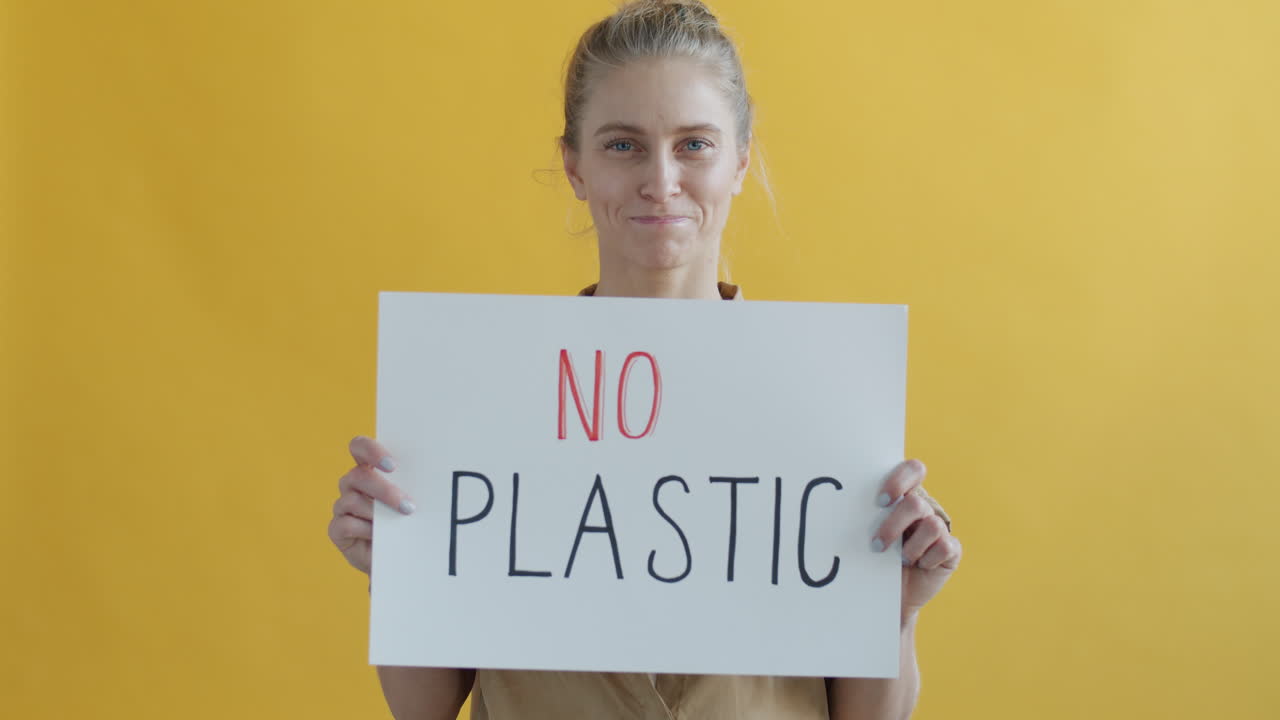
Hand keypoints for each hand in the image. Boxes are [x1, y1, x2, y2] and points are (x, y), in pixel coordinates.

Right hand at [327, 435, 416, 574]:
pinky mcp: (336, 529)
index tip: (392, 466)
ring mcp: (342, 506)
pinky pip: (345, 524)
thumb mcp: (411, 500)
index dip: (371, 450)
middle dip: (384, 491)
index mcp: (369, 468)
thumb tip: (428, 479)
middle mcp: (352, 484)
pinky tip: (379, 537)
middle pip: (358, 475)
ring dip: (377, 512)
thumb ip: (412, 486)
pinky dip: (364, 530)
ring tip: (397, 523)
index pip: (359, 447)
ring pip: (351, 500)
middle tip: (408, 506)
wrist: (399, 555)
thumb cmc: (407, 521)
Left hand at [872, 459, 961, 620]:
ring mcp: (939, 528)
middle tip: (876, 544)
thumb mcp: (867, 534)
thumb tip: (842, 507)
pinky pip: (945, 547)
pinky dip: (928, 559)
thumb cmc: (873, 559)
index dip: (900, 480)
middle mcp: (924, 508)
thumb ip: (866, 516)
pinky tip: (919, 565)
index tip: (880, 500)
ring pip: (932, 526)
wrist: (889, 595)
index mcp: (904, 496)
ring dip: (910, 547)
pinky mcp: (951, 550)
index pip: (913, 470)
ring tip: (899, 560)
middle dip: (894, 525)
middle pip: (917, 503)